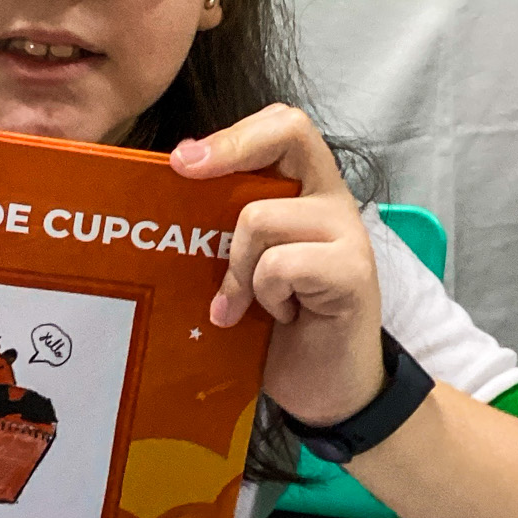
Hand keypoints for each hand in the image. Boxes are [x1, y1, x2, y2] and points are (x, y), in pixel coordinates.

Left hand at [171, 105, 383, 426]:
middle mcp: (332, 201)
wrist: (325, 390)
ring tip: (248, 305)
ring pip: (262, 217)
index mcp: (306, 193)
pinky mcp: (354, 272)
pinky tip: (280, 318)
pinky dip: (265, 295)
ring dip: (238, 268)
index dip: (234, 133)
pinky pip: (282, 265)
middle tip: (182, 172)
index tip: (181, 160)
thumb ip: (225, 232)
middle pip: (288, 133)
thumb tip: (163, 201)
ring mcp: (347, 234)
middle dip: (228, 150)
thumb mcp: (244, 270)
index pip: (284, 127)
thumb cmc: (279, 332)